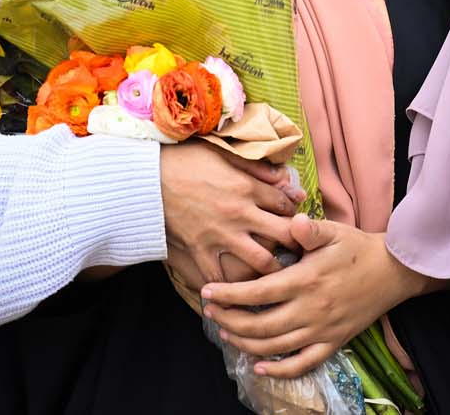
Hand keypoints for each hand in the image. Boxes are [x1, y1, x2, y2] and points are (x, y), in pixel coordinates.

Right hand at [159, 143, 298, 292]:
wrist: (148, 179)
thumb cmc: (186, 161)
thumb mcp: (224, 154)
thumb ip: (257, 168)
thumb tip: (287, 178)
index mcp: (247, 187)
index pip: (286, 204)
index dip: (296, 212)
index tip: (298, 220)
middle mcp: (240, 213)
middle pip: (283, 234)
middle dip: (296, 244)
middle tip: (301, 251)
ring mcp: (221, 234)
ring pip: (261, 261)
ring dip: (273, 269)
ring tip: (279, 276)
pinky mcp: (201, 249)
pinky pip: (219, 276)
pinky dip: (229, 287)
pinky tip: (237, 294)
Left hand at [200, 216, 424, 378]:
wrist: (393, 273)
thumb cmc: (358, 248)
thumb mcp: (334, 231)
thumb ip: (310, 230)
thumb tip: (293, 222)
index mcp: (307, 280)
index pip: (258, 292)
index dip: (229, 295)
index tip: (207, 292)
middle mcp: (311, 309)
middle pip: (260, 324)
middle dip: (229, 321)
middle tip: (210, 313)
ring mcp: (322, 330)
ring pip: (275, 346)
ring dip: (245, 343)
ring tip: (226, 333)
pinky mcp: (333, 342)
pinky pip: (303, 364)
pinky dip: (279, 370)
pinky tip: (260, 368)